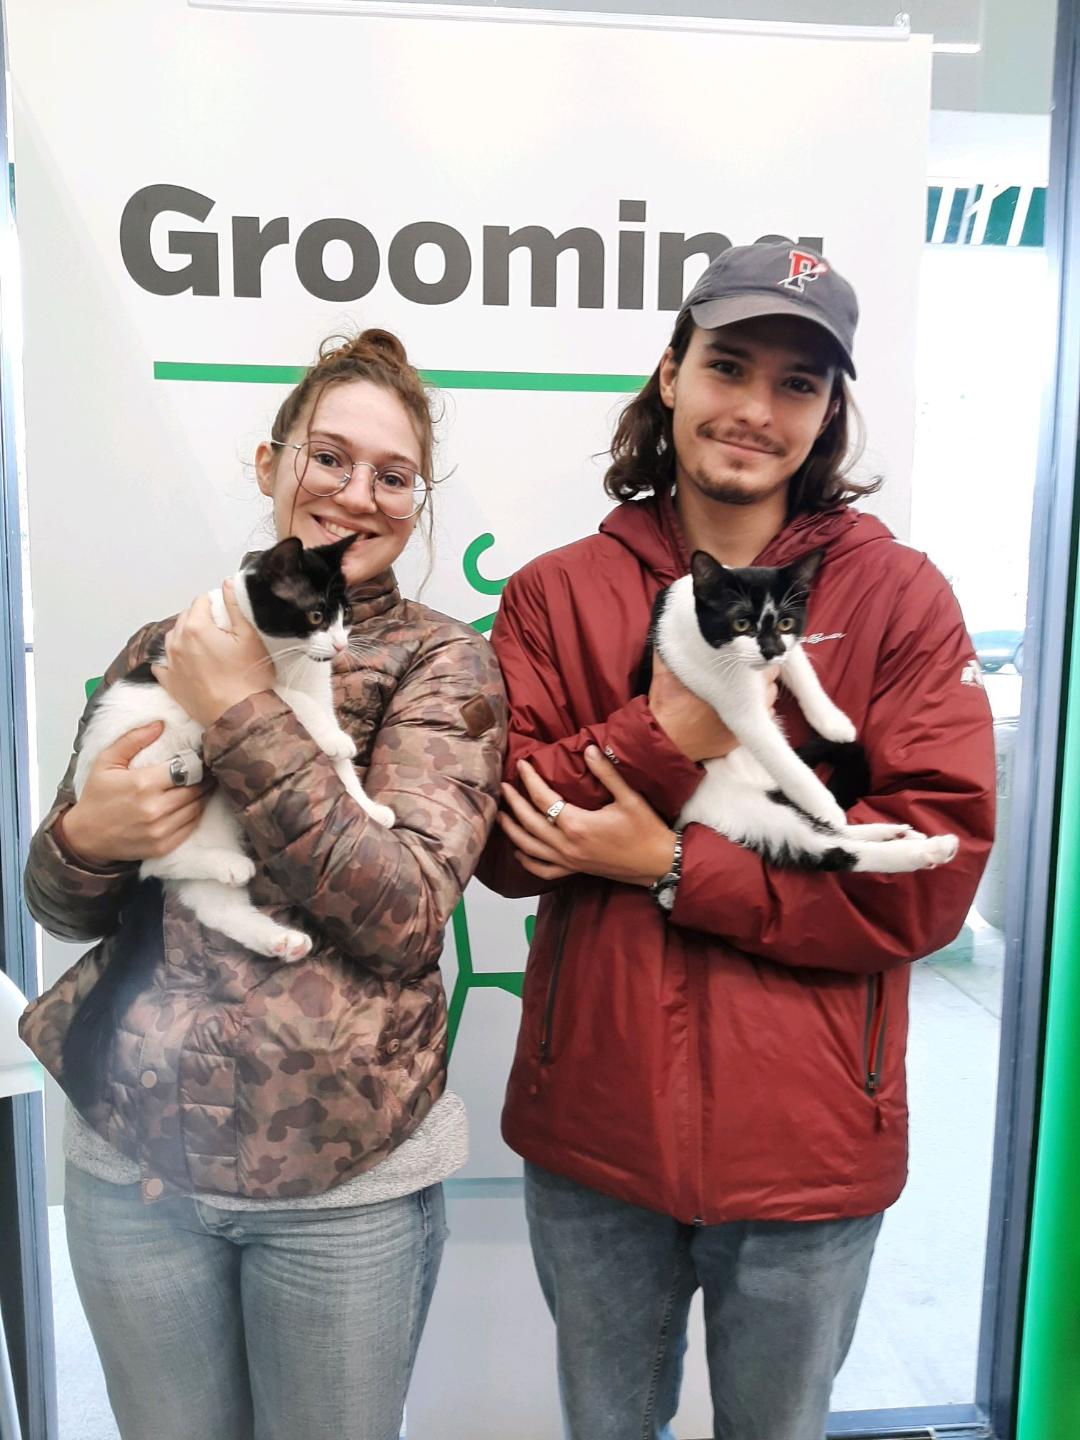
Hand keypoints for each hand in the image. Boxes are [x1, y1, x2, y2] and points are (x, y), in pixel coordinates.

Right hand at [63, 723, 212, 865]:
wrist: (85, 837)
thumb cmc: (96, 796)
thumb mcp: (106, 761)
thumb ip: (133, 739)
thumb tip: (160, 724)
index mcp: (143, 783)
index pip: (186, 769)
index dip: (195, 763)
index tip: (198, 758)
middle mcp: (154, 808)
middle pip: (195, 789)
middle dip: (202, 779)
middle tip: (206, 771)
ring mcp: (160, 830)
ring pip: (197, 807)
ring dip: (202, 796)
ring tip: (202, 785)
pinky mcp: (163, 846)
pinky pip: (191, 826)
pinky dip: (195, 814)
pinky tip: (192, 804)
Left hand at [152, 581, 272, 727]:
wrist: (239, 716)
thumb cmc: (248, 678)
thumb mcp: (249, 637)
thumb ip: (235, 606)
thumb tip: (226, 584)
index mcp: (196, 627)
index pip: (201, 601)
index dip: (215, 604)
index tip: (226, 614)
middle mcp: (177, 642)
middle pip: (185, 618)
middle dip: (200, 619)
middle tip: (220, 632)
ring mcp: (170, 663)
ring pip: (173, 638)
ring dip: (186, 637)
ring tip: (205, 647)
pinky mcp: (169, 683)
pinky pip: (163, 664)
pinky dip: (172, 659)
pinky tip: (185, 664)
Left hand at [497, 747, 677, 886]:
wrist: (658, 863)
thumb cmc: (646, 829)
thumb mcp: (629, 797)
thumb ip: (607, 773)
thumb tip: (589, 749)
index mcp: (577, 824)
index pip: (543, 798)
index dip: (529, 780)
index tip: (521, 765)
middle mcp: (567, 845)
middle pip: (529, 822)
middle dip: (513, 803)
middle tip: (503, 786)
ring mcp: (568, 861)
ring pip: (529, 848)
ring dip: (512, 831)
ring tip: (500, 816)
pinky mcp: (574, 871)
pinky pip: (543, 870)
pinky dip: (527, 862)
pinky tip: (519, 851)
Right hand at [649, 655, 778, 762]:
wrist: (667, 739)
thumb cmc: (668, 703)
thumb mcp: (667, 669)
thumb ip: (673, 647)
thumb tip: (673, 624)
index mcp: (733, 679)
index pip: (763, 663)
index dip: (756, 656)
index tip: (748, 653)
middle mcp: (746, 698)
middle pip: (771, 679)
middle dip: (761, 673)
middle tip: (747, 671)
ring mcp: (747, 717)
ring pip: (770, 698)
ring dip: (762, 692)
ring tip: (745, 689)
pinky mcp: (744, 734)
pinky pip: (764, 717)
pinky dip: (758, 710)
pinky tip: (743, 706)